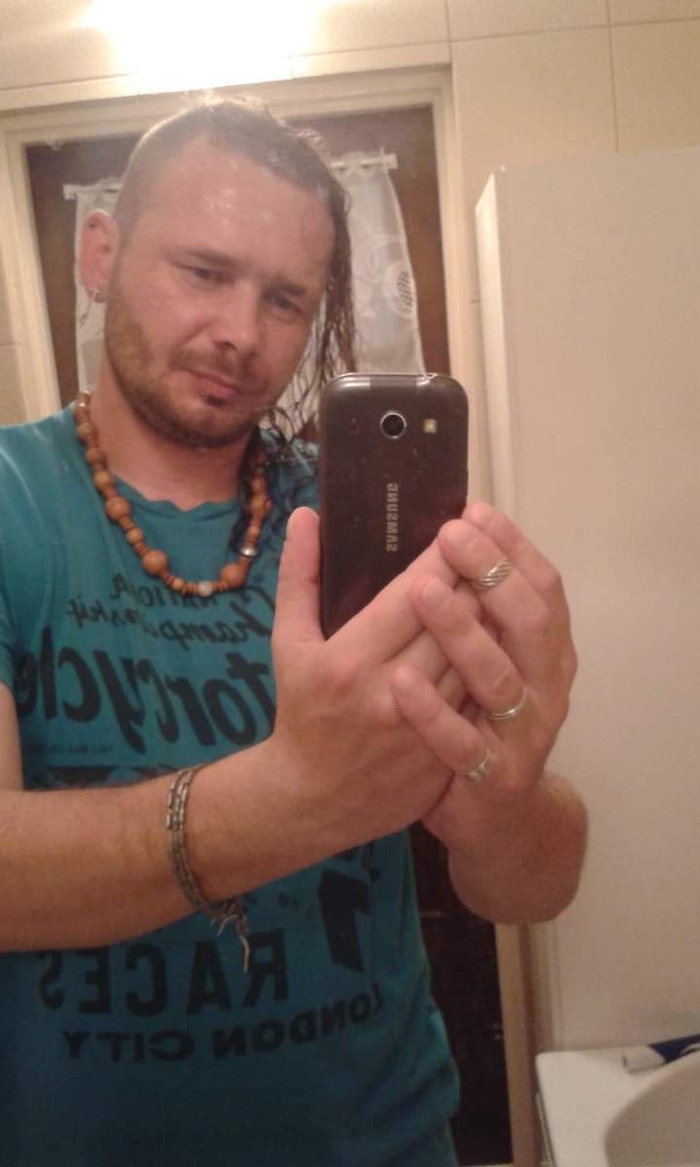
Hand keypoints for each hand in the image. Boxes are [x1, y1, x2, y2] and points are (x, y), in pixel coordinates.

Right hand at [266, 507, 473, 855]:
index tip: (458, 529)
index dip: (444, 557)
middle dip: (475, 580)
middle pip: (455, 620)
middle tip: (486, 550)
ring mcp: (422, 728)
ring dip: (492, 620)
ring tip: (499, 589)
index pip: (415, 592)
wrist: (311, 799)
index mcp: (349, 659)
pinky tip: (500, 642)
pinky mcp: (444, 754)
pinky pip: (482, 697)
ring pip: (478, 657)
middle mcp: (389, 692)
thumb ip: (298, 576)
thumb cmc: (301, 711)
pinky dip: (494, 665)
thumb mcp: (288, 643)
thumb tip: (308, 514)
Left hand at [390, 502, 576, 841]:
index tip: (472, 510)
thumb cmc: (480, 725)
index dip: (512, 547)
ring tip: (423, 592)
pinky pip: (463, 743)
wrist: (493, 823)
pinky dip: (434, 713)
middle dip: (490, 572)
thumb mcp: (486, 666)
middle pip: (530, 620)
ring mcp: (522, 734)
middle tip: (448, 536)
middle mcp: (544, 687)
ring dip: (463, 631)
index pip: (541, 587)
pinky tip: (400, 683)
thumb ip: (474, 611)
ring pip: (501, 676)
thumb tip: (439, 543)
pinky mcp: (492, 778)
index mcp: (543, 652)